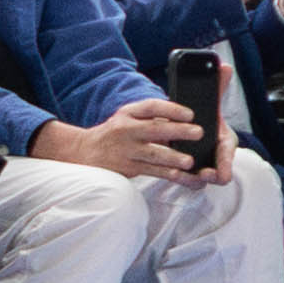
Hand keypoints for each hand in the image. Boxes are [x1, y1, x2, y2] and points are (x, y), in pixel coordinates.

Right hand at [36, 101, 205, 179]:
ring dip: (173, 158)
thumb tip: (181, 119)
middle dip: (178, 131)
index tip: (190, 114)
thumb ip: (149, 117)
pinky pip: (150, 171)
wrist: (85, 151)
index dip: (171, 109)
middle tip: (198, 133)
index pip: (151, 107)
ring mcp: (125, 150)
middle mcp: (126, 130)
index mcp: (128, 113)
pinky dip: (166, 173)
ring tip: (189, 161)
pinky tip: (179, 174)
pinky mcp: (127, 168)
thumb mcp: (127, 117)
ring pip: (152, 154)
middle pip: (154, 129)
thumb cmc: (115, 133)